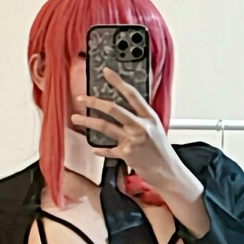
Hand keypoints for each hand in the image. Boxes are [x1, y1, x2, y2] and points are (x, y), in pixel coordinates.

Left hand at [71, 69, 207, 230]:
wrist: (168, 172)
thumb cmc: (162, 151)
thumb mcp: (155, 129)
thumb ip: (141, 119)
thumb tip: (124, 111)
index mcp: (149, 117)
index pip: (131, 94)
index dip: (117, 81)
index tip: (106, 72)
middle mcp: (140, 126)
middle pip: (113, 108)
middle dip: (94, 102)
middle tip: (81, 98)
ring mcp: (132, 140)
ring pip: (104, 126)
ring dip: (87, 121)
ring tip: (75, 118)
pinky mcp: (126, 154)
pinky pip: (108, 149)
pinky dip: (100, 149)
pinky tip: (94, 148)